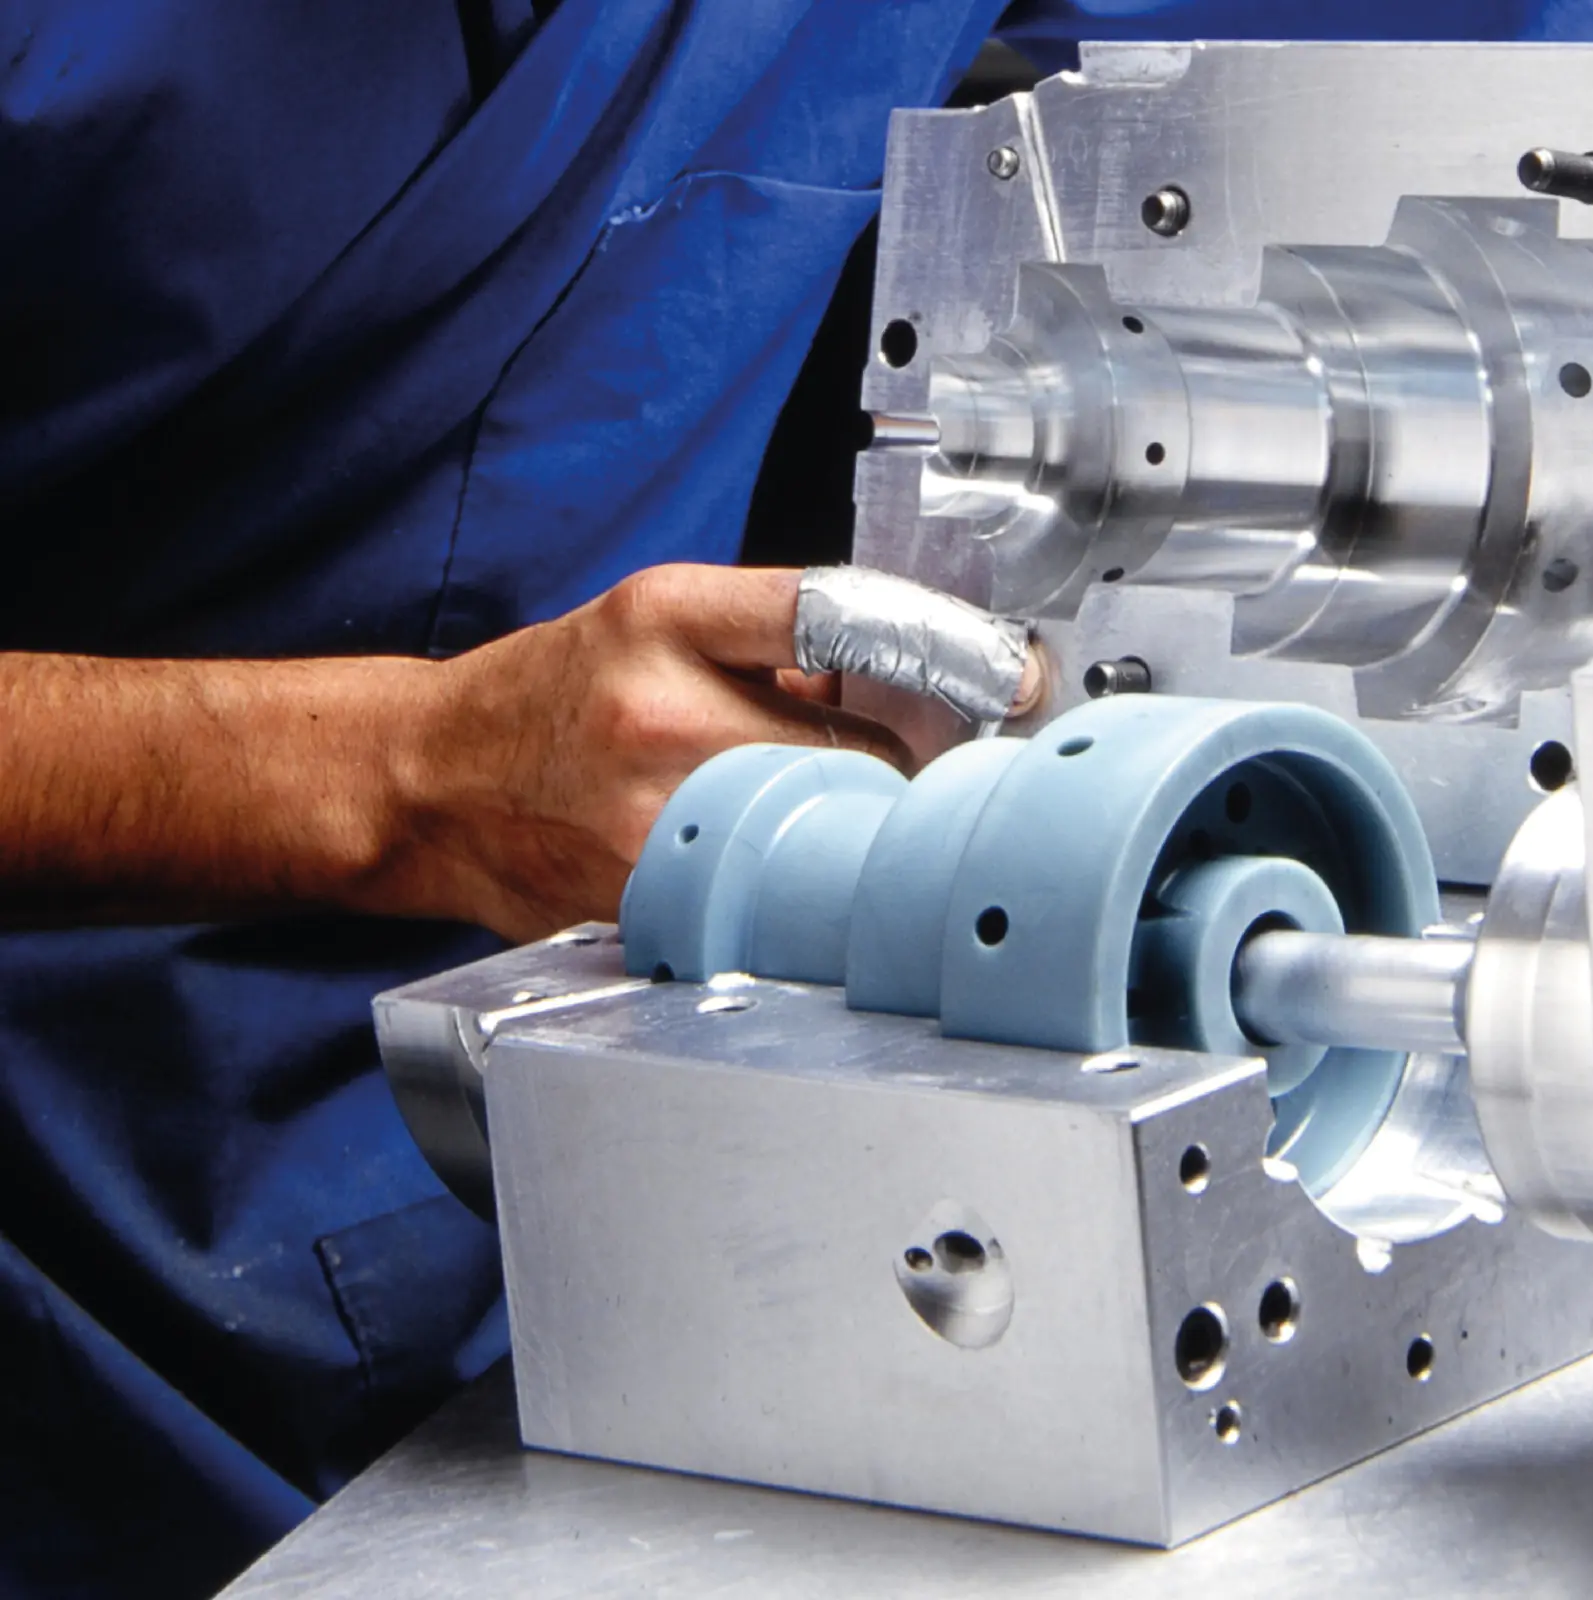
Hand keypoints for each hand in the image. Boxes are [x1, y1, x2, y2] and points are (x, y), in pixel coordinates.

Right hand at [384, 565, 912, 941]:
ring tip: (809, 810)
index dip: (949, 645)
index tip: (1012, 674)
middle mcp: (660, 710)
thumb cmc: (549, 698)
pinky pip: (773, 891)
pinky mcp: (648, 897)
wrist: (433, 780)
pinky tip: (759, 862)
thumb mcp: (647, 622)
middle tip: (890, 761)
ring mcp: (654, 815)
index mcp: (663, 618)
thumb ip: (770, 639)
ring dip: (854, 823)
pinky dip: (794, 879)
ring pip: (833, 828)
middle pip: (867, 742)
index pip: (844, 614)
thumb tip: (903, 675)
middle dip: (903, 756)